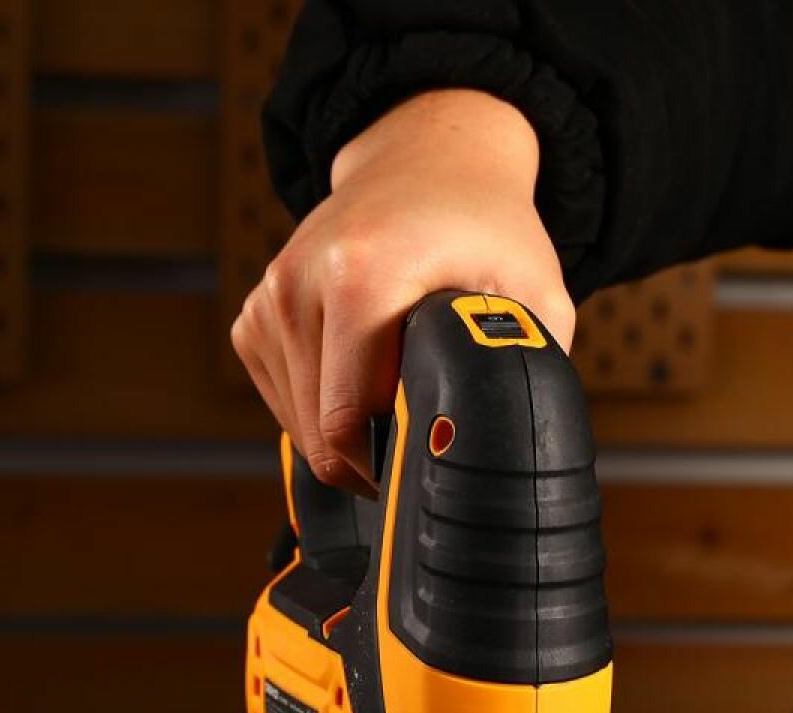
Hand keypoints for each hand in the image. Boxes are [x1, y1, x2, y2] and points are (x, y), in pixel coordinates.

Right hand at [232, 89, 573, 493]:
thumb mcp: (538, 298)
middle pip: (318, 435)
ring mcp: (269, 298)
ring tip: (394, 390)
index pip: (346, 425)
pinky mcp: (255, 314)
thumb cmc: (486, 233)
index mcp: (359, 278)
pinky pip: (282, 400)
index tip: (424, 467)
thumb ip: (527, 372)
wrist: (428, 162)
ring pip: (297, 426)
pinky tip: (360, 374)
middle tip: (420, 437)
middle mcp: (298, 283)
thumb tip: (510, 447)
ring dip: (345, 432)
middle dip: (368, 458)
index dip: (387, 469)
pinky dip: (319, 408)